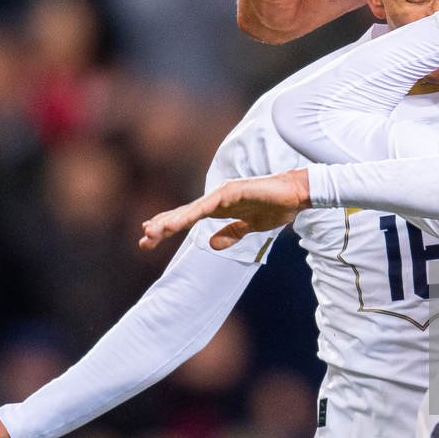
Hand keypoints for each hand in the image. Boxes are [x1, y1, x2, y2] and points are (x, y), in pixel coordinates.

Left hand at [139, 169, 310, 250]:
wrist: (296, 194)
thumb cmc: (275, 207)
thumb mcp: (250, 227)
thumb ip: (232, 233)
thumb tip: (212, 245)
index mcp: (219, 208)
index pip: (188, 218)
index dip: (168, 227)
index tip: (149, 237)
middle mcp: (216, 199)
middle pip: (183, 214)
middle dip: (162, 226)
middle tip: (142, 240)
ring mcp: (223, 194)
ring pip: (191, 211)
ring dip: (170, 221)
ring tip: (152, 231)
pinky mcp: (232, 192)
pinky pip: (208, 206)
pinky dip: (191, 214)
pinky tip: (178, 222)